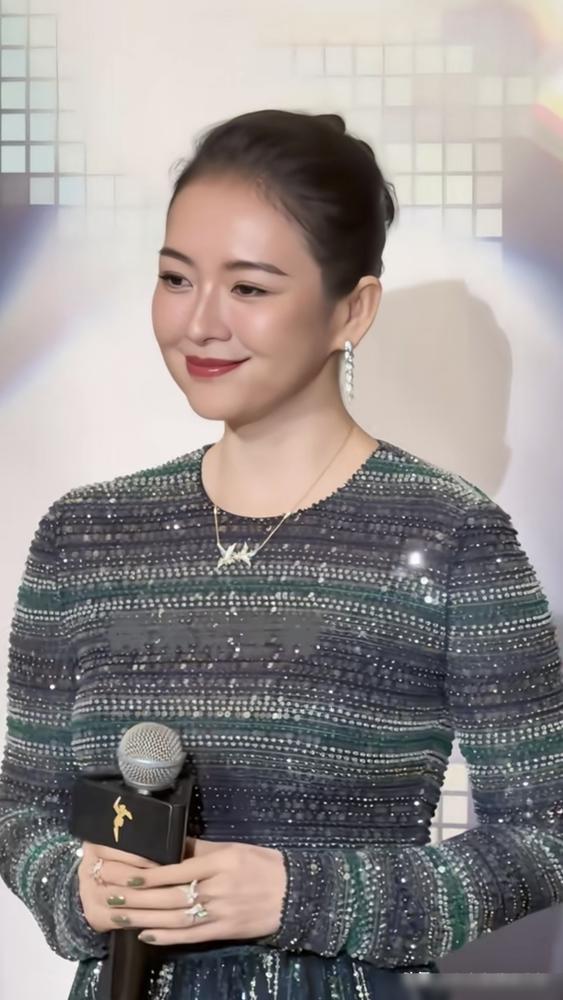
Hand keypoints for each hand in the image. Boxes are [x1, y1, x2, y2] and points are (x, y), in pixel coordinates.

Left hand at [78, 837, 286, 945]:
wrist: (293, 894)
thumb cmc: (262, 865)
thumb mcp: (233, 848)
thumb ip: (202, 848)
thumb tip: (170, 843)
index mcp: (221, 862)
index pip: (178, 869)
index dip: (150, 874)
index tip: (126, 874)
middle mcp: (218, 888)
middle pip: (170, 896)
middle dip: (138, 897)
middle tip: (111, 895)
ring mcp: (220, 912)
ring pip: (175, 918)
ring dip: (144, 918)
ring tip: (120, 914)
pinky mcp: (222, 931)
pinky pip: (189, 936)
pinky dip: (166, 936)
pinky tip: (145, 934)